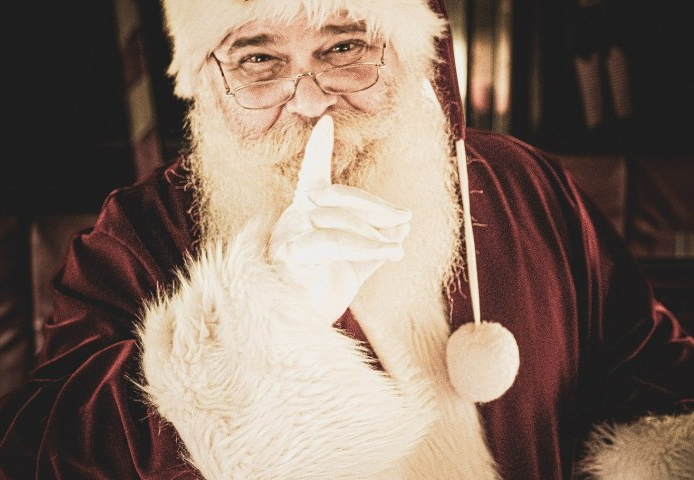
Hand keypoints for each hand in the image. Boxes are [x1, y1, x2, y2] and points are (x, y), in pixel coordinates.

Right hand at [269, 115, 410, 324]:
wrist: (295, 333)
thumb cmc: (320, 296)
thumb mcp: (356, 266)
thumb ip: (378, 244)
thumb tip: (404, 227)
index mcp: (305, 214)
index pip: (313, 176)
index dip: (318, 150)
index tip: (326, 121)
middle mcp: (294, 218)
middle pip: (338, 197)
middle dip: (376, 207)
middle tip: (405, 220)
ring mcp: (288, 235)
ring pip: (338, 220)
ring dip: (374, 234)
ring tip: (397, 249)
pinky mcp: (289, 255)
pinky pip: (333, 243)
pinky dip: (367, 247)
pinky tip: (392, 254)